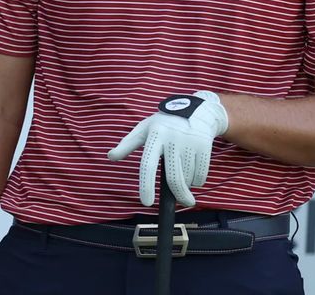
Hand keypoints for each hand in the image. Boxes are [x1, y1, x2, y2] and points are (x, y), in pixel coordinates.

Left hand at [107, 91, 228, 207]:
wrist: (196, 111)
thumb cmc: (165, 123)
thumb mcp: (145, 128)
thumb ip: (127, 144)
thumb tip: (110, 157)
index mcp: (154, 135)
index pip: (147, 165)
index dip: (146, 185)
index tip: (146, 203)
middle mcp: (171, 139)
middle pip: (174, 178)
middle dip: (178, 195)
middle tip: (182, 203)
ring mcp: (189, 142)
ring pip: (188, 178)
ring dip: (188, 185)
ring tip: (186, 176)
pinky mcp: (204, 146)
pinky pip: (201, 175)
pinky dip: (198, 181)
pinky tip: (195, 173)